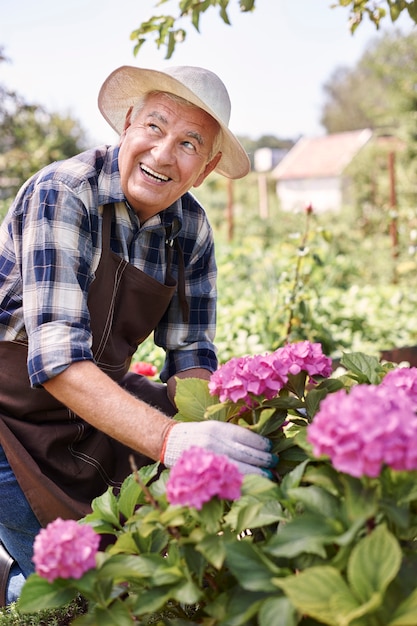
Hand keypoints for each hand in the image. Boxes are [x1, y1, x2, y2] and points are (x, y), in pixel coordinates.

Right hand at [161, 421, 277, 476]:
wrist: (170, 442)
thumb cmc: (197, 435)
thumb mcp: (215, 427)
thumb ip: (233, 435)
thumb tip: (261, 444)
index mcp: (218, 429)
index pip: (246, 437)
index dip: (262, 444)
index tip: (271, 448)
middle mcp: (214, 443)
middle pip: (246, 454)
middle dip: (264, 460)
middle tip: (274, 463)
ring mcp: (209, 460)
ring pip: (240, 469)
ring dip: (258, 473)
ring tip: (269, 475)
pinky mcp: (204, 474)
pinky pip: (227, 480)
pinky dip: (242, 482)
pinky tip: (251, 483)